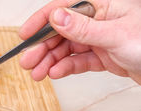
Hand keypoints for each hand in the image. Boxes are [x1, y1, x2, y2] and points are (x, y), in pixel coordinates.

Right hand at [18, 0, 140, 89]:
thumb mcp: (115, 35)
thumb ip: (83, 28)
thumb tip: (56, 17)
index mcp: (103, 5)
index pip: (64, 8)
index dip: (41, 21)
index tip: (24, 35)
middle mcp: (99, 20)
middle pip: (61, 32)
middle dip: (43, 48)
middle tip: (28, 62)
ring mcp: (100, 38)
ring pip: (67, 48)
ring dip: (51, 61)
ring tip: (38, 74)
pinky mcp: (103, 55)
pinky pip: (78, 61)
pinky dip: (66, 68)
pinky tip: (56, 73)